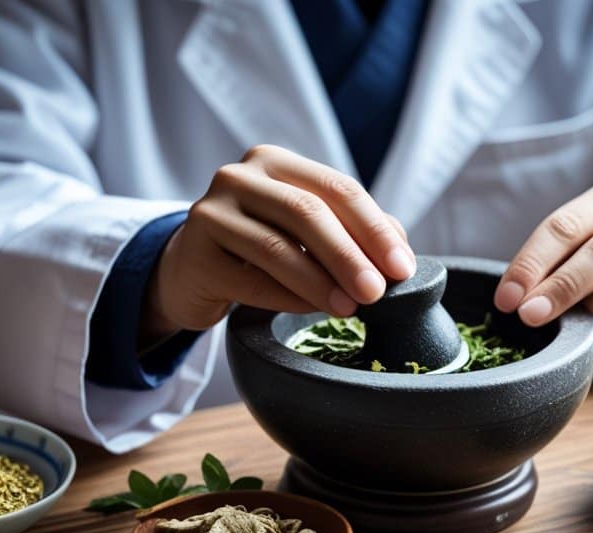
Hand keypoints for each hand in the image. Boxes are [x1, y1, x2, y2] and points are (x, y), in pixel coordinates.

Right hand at [144, 145, 414, 336]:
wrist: (190, 271)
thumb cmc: (257, 247)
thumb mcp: (303, 230)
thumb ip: (350, 231)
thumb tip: (400, 253)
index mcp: (274, 161)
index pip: (337, 188)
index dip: (375, 228)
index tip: (402, 267)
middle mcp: (239, 177)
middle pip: (308, 212)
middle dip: (350, 255)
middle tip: (378, 292)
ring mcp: (211, 212)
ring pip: (278, 247)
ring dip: (321, 282)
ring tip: (351, 308)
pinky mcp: (196, 254)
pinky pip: (252, 281)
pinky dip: (289, 298)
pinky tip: (313, 310)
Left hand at [493, 178, 592, 350]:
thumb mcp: (581, 231)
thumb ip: (552, 257)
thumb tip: (513, 299)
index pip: (567, 226)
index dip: (532, 264)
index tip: (507, 298)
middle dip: (562, 289)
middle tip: (529, 316)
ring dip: (588, 317)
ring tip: (560, 332)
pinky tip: (586, 343)